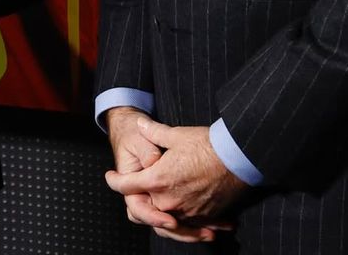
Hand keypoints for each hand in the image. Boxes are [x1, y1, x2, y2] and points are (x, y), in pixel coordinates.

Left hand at [106, 118, 244, 242]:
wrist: (237, 157)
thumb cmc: (206, 145)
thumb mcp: (176, 134)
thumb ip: (154, 132)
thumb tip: (141, 124)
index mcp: (157, 180)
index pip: (127, 186)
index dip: (114, 181)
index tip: (110, 177)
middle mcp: (169, 201)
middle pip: (145, 206)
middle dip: (140, 198)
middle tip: (137, 188)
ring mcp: (186, 211)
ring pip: (166, 220)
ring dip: (162, 216)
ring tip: (159, 211)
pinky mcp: (203, 215)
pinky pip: (188, 224)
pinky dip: (185, 223)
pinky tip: (183, 215)